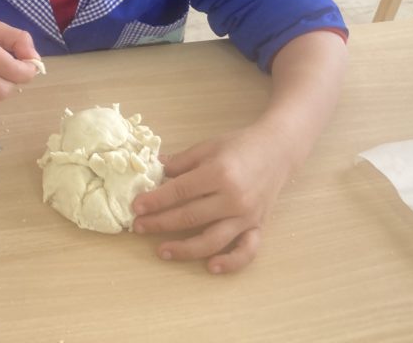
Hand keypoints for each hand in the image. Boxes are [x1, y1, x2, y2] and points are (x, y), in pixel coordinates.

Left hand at [131, 125, 293, 273]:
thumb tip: (152, 170)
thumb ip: (180, 162)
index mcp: (218, 173)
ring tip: (162, 251)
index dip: (155, 200)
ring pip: (212, 240)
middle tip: (138, 227)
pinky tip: (210, 266)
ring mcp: (247, 215)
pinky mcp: (258, 226)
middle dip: (160, 223)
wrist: (277, 149)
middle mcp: (233, 198)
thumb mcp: (207, 147)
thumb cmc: (239, 146)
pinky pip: (246, 251)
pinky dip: (230, 263)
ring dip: (184, 249)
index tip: (136, 207)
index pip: (179, 191)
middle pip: (190, 217)